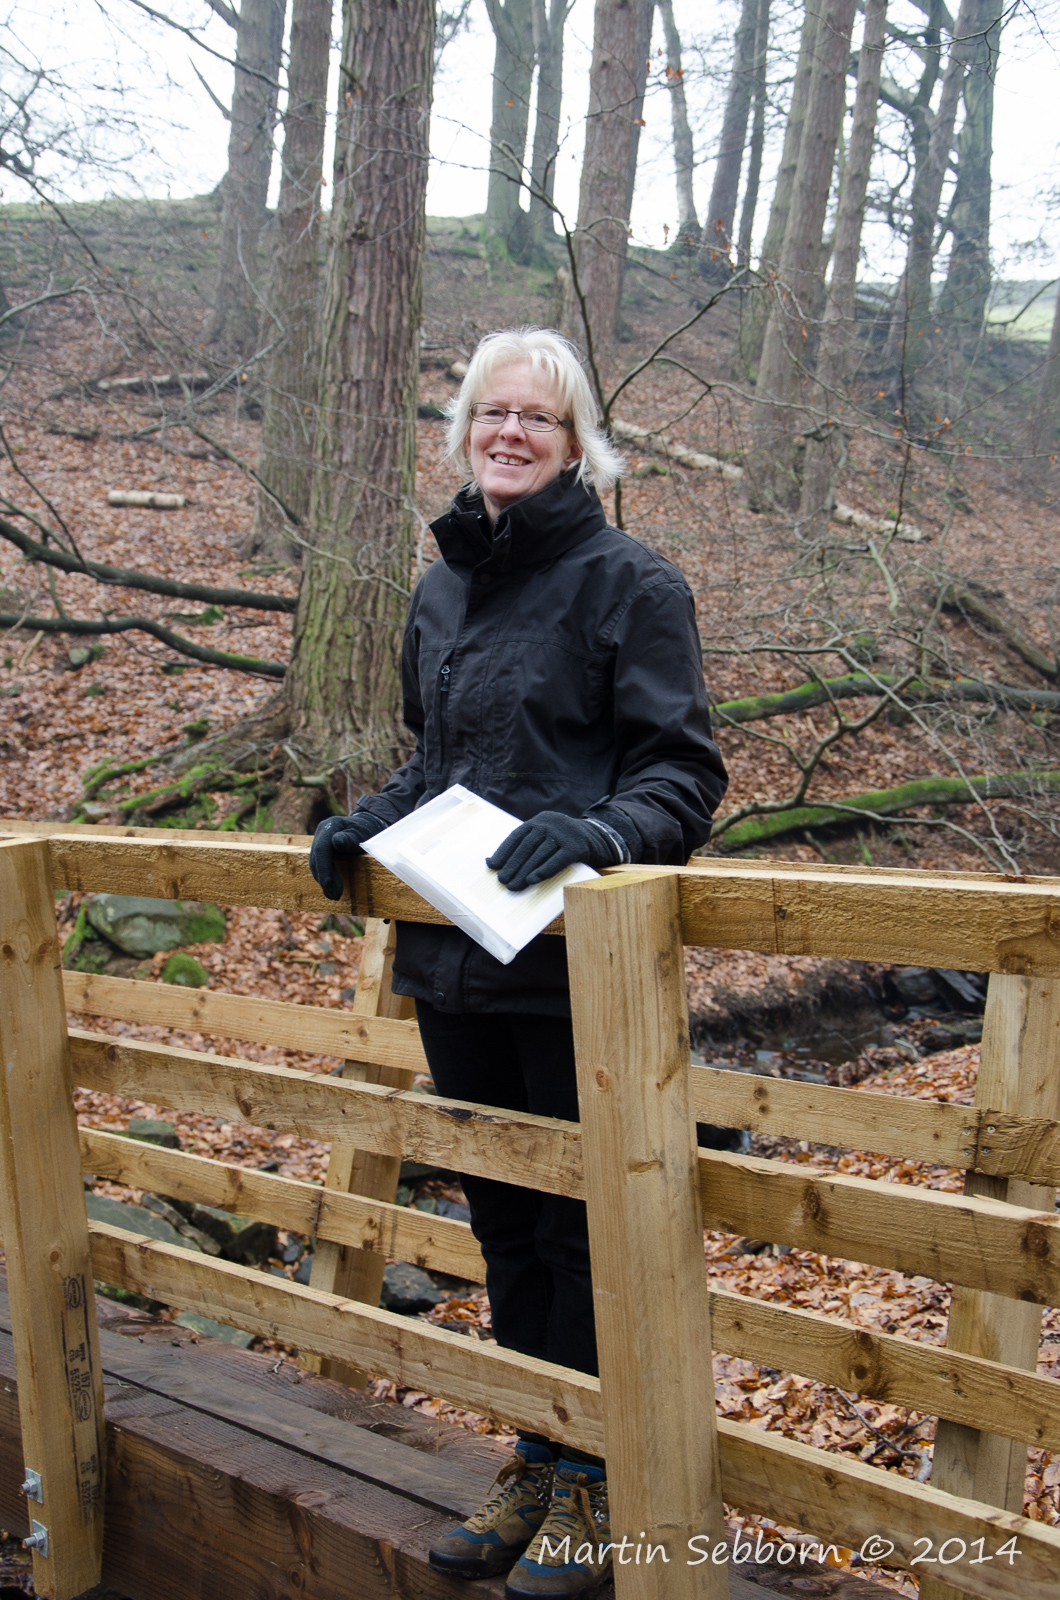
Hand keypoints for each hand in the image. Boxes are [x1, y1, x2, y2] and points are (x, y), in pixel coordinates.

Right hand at [309, 812, 386, 900]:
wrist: (368, 825)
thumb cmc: (367, 830)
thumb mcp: (362, 833)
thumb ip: (349, 838)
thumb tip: (336, 841)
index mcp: (330, 826)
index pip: (321, 848)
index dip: (323, 867)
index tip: (328, 884)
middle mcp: (321, 833)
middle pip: (316, 858)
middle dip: (324, 878)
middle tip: (336, 895)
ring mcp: (320, 842)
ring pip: (316, 864)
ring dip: (324, 882)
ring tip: (334, 896)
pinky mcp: (322, 851)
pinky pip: (320, 866)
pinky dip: (325, 878)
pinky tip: (331, 891)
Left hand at [486, 811, 621, 891]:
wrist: (599, 838)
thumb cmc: (565, 842)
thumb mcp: (546, 836)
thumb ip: (525, 845)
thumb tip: (492, 862)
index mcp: (540, 820)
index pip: (517, 836)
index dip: (504, 851)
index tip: (492, 866)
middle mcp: (550, 823)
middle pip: (527, 846)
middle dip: (513, 865)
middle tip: (502, 881)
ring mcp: (564, 833)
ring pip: (539, 854)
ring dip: (524, 872)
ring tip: (514, 886)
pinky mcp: (576, 846)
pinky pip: (557, 860)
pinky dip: (544, 870)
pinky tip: (532, 880)